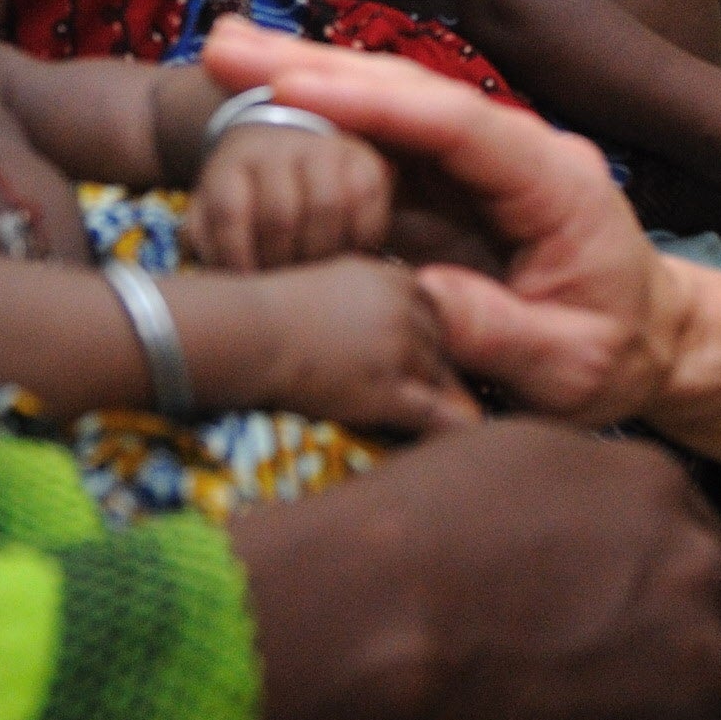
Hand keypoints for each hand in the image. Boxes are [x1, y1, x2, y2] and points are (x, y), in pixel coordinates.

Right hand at [175, 257, 477, 436]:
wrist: (245, 333)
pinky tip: (475, 439)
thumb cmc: (269, 313)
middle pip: (444, 346)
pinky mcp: (387, 390)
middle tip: (460, 395)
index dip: (432, 342)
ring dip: (451, 400)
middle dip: (445, 371)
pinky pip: (438, 414)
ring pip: (445, 379)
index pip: (435, 312)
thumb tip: (378, 323)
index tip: (437, 362)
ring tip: (470, 423)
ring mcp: (400, 350)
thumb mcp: (327, 283)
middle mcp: (405, 310)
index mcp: (393, 280)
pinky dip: (458, 427)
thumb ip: (365, 296)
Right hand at [200, 19, 682, 423]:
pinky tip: (260, 97)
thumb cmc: (616, 354)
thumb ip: (493, 330)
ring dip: (306, 79)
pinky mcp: (451, 181)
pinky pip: (381, 140)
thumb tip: (411, 298)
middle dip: (318, 67)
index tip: (296, 85)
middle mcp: (516, 148)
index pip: (457, 123)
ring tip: (222, 55)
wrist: (652, 341)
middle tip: (225, 47)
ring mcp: (482, 159)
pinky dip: (321, 117)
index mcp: (554, 179)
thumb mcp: (566, 365)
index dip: (374, 101)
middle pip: (411, 93)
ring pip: (389, 105)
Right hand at [233, 420, 720, 719]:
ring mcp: (701, 669)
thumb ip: (584, 474)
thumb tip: (591, 491)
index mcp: (663, 493)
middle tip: (660, 679)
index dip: (678, 582)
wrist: (381, 620)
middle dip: (713, 642)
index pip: (705, 542)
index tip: (646, 614)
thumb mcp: (514, 452)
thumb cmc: (417, 531)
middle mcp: (701, 572)